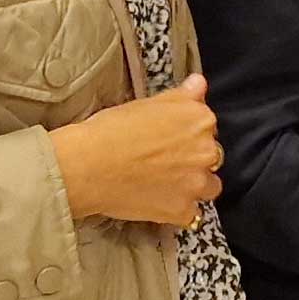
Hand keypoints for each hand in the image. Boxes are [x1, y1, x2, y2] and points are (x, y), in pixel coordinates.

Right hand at [51, 73, 221, 227]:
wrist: (87, 166)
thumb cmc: (110, 130)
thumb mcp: (147, 103)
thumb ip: (181, 96)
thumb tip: (199, 84)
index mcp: (200, 120)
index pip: (208, 127)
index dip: (189, 134)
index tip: (171, 139)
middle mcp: (206, 151)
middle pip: (212, 157)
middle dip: (193, 160)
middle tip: (163, 162)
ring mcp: (196, 183)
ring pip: (209, 187)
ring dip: (193, 187)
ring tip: (165, 184)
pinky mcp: (182, 210)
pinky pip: (191, 215)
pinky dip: (178, 211)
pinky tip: (158, 203)